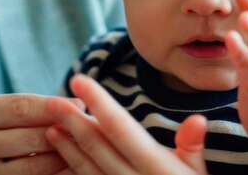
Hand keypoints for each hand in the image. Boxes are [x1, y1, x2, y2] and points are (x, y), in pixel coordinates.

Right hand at [0, 94, 78, 174]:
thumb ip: (12, 111)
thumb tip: (66, 105)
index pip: (23, 106)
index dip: (56, 107)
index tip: (81, 106)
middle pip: (32, 136)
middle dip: (66, 132)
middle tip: (91, 128)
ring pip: (34, 166)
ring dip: (63, 159)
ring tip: (85, 151)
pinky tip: (64, 172)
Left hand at [45, 75, 208, 174]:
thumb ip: (192, 146)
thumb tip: (197, 119)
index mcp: (156, 167)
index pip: (121, 128)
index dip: (98, 102)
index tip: (78, 80)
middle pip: (97, 146)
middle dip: (72, 121)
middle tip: (52, 100)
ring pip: (86, 168)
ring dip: (66, 147)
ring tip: (50, 125)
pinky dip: (70, 169)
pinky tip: (60, 155)